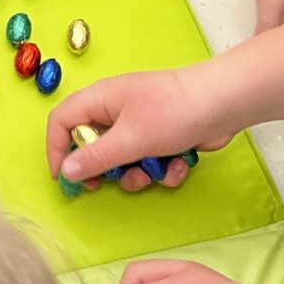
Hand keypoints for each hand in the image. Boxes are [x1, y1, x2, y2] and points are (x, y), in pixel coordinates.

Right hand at [48, 65, 232, 193]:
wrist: (225, 103)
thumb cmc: (173, 114)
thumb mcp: (130, 140)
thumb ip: (96, 158)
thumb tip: (65, 172)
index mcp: (100, 100)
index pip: (62, 121)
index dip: (57, 149)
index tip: (64, 178)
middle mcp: (116, 111)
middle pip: (92, 145)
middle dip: (107, 169)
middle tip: (113, 183)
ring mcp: (140, 124)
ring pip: (123, 159)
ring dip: (138, 173)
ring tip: (154, 172)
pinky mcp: (162, 137)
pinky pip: (149, 160)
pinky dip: (162, 168)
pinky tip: (179, 165)